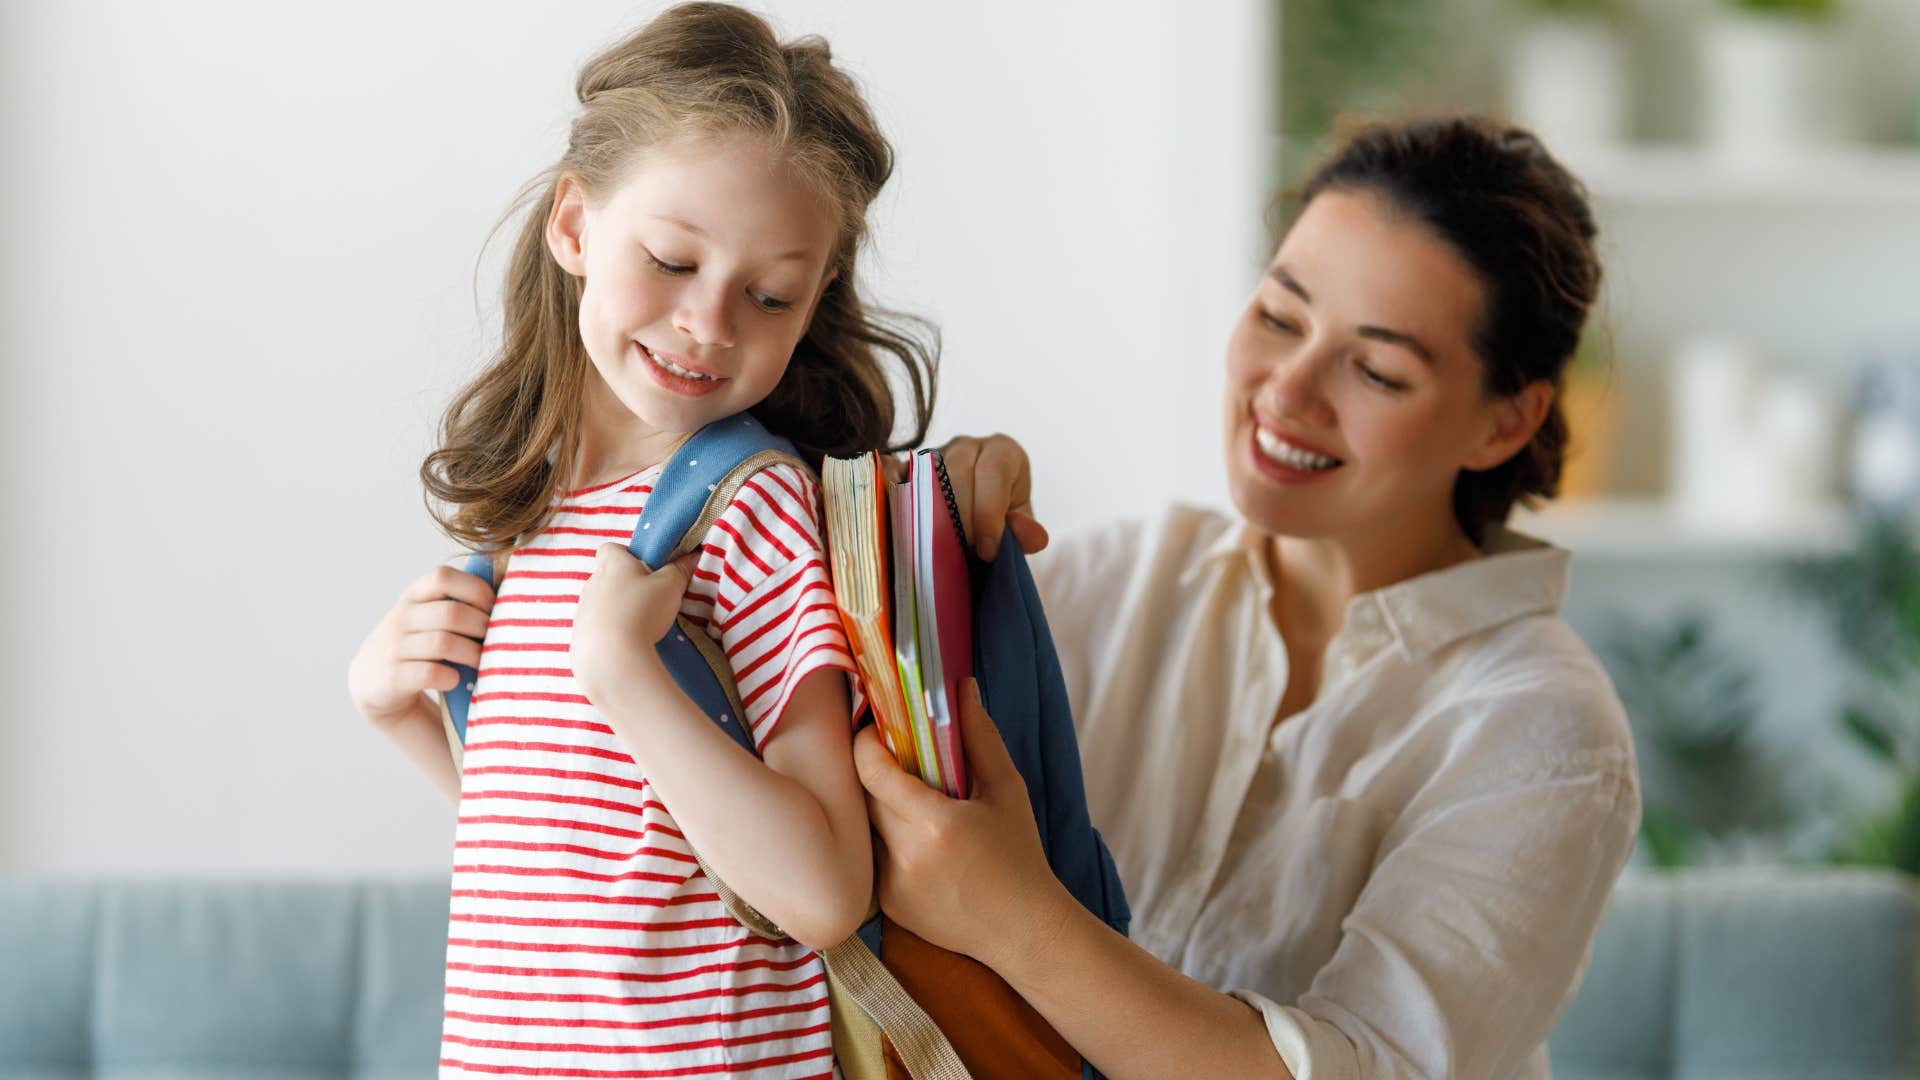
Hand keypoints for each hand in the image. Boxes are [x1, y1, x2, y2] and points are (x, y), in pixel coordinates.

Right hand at [348, 563, 494, 728]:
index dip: (475, 590)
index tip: (494, 609)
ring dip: (473, 655)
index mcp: (414, 595)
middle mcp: (401, 617)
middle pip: (451, 614)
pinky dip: (451, 677)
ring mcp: (394, 647)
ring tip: (486, 663)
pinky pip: (430, 673)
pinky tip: (456, 680)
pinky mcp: (393, 677)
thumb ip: (456, 602)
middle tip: (498, 641)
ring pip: (444, 643)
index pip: (443, 576)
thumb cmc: (418, 644)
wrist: (373, 682)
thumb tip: (509, 586)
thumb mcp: (427, 615)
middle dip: (482, 628)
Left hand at [570, 544, 693, 708]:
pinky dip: (609, 635)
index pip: (611, 549)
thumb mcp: (670, 586)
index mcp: (612, 565)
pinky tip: (626, 646)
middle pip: (608, 578)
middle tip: (650, 601)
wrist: (611, 658)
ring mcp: (582, 612)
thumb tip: (691, 556)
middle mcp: (592, 584)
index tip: (646, 569)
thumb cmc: (642, 612)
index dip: (627, 555)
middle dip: (627, 587)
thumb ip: (680, 569)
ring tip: (640, 628)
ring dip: (618, 612)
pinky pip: (595, 631)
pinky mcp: (579, 638)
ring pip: (601, 605)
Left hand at [853, 679, 1070, 969]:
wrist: (1023, 930)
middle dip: (873, 770)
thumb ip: (980, 736)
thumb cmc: (1020, 855)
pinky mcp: (887, 906)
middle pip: (863, 795)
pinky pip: (873, 857)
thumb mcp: (1007, 790)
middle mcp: (906, 857)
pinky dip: (886, 841)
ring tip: (909, 798)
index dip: (866, 742)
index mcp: (936, 824)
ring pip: (864, 826)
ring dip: (878, 806)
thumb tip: (962, 687)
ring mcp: (891, 886)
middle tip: (894, 755)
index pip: (872, 770)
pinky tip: (916, 841)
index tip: (877, 729)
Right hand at [891, 434, 1048, 560]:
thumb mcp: (1020, 523)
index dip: (989, 512)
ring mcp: (934, 454)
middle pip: (959, 473)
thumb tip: (1032, 537)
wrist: (976, 509)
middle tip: (966, 552)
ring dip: (935, 518)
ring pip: (928, 478)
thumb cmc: (1001, 514)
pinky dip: (906, 510)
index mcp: (1002, 451)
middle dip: (963, 519)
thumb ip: (1027, 531)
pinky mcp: (907, 469)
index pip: (993, 472)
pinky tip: (914, 537)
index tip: (988, 551)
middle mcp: (967, 445)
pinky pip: (900, 484)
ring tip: (944, 549)